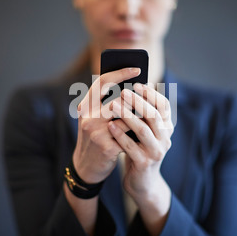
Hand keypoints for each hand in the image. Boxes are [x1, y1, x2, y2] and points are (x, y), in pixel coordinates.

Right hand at [72, 67, 140, 183]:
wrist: (86, 166)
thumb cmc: (96, 137)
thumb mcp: (94, 118)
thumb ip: (107, 103)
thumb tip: (135, 87)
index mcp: (85, 106)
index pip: (103, 82)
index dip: (121, 73)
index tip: (137, 69)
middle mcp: (88, 117)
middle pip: (118, 99)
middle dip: (136, 98)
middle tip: (149, 94)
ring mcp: (96, 133)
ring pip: (127, 118)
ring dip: (140, 117)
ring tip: (151, 114)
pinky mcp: (106, 147)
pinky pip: (129, 136)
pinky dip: (138, 134)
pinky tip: (145, 132)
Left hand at [108, 83, 173, 229]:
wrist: (142, 182)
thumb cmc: (140, 149)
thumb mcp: (144, 131)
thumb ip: (143, 113)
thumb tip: (134, 85)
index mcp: (166, 127)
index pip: (164, 106)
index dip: (151, 93)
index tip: (136, 83)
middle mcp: (165, 138)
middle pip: (153, 115)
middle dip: (138, 102)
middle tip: (123, 91)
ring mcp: (156, 152)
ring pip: (143, 130)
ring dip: (127, 115)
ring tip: (113, 105)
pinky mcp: (144, 163)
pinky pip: (131, 147)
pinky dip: (120, 135)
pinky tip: (110, 125)